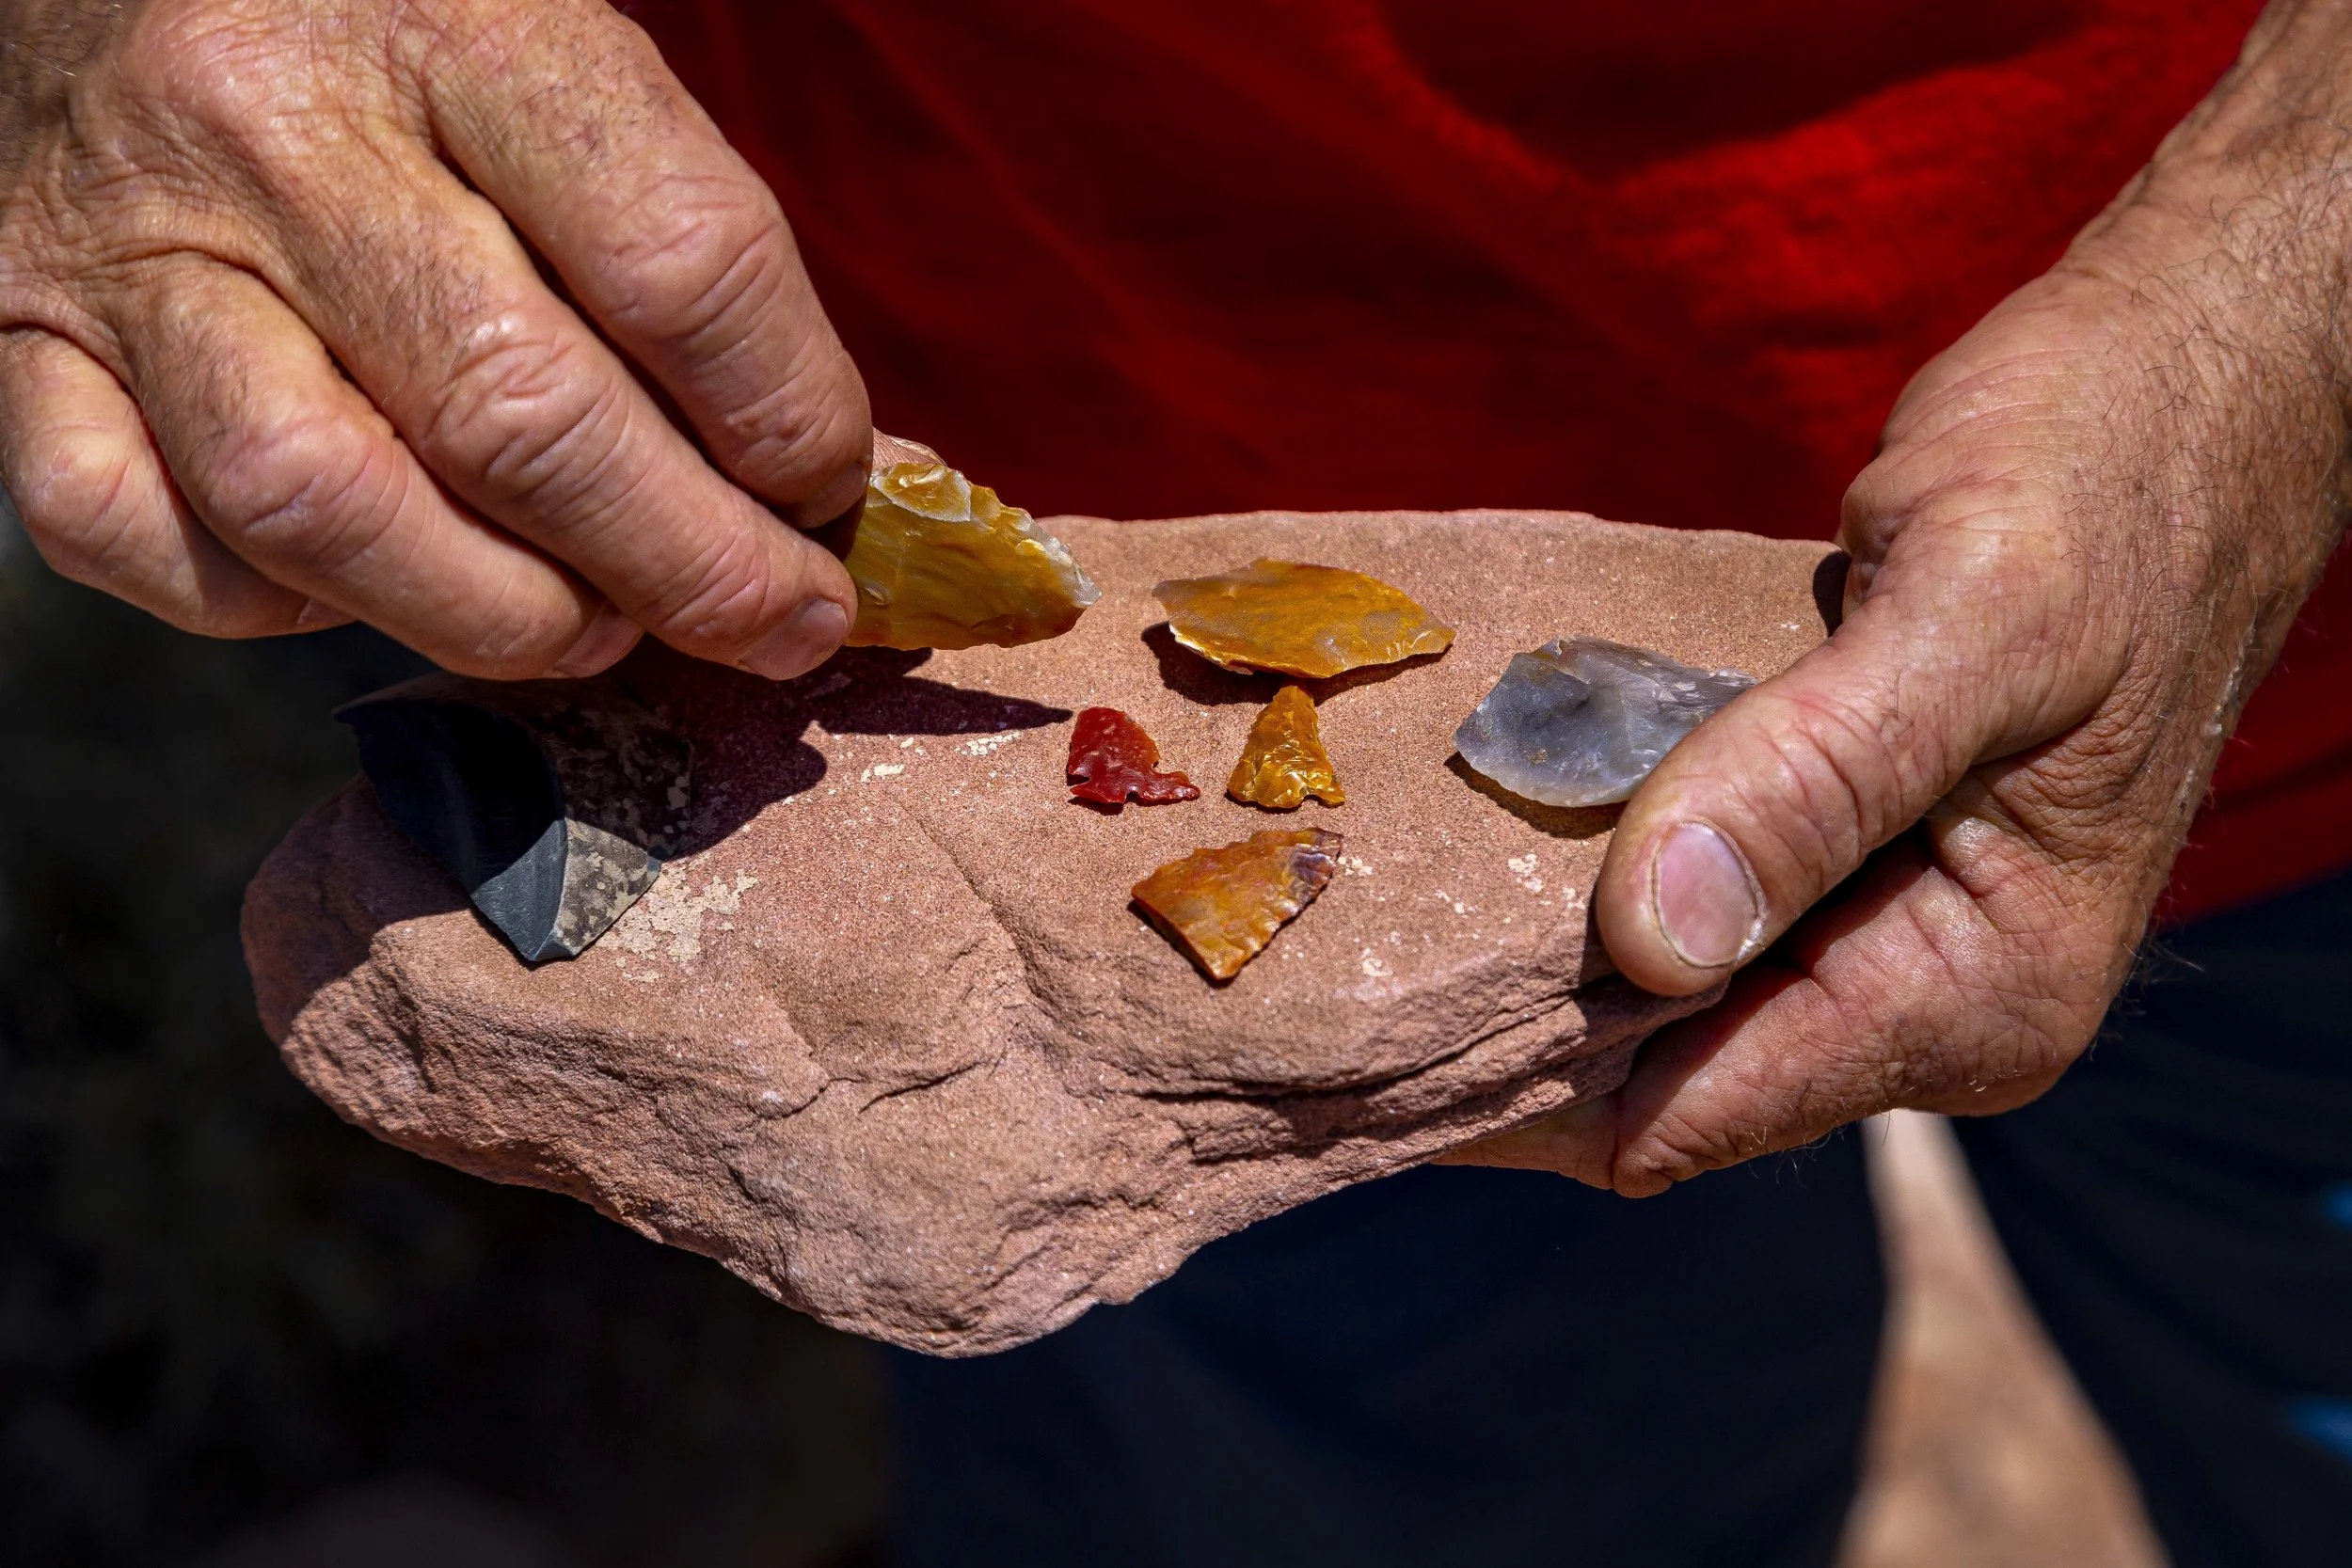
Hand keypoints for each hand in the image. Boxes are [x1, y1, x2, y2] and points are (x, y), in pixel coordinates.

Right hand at [0, 0, 867, 678]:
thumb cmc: (390, 39)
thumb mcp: (558, 65)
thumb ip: (689, 251)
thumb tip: (847, 484)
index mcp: (460, 27)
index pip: (678, 265)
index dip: (791, 421)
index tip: (834, 492)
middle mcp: (278, 133)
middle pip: (523, 420)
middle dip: (695, 568)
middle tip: (781, 619)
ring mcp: (132, 253)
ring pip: (332, 509)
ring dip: (506, 615)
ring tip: (598, 623)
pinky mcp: (18, 345)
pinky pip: (144, 539)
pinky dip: (277, 603)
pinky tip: (372, 578)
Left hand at [1449, 0, 2350, 1192]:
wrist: (2173, 389)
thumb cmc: (2099, 478)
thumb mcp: (1965, 620)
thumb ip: (1811, 783)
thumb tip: (1648, 943)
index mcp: (1974, 993)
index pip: (1691, 1113)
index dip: (1519, 1090)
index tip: (1352, 1040)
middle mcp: (1922, 1000)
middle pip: (1657, 1071)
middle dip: (1504, 1025)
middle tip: (1320, 951)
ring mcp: (1877, 931)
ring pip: (1655, 989)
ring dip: (1529, 946)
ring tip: (1365, 892)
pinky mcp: (1834, 854)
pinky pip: (1680, 901)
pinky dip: (1584, 869)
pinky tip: (1475, 823)